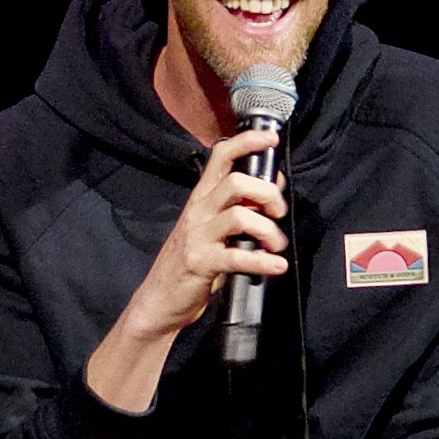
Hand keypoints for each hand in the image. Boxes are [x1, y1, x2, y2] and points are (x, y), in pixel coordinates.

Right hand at [86, 128, 286, 412]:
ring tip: (277, 247)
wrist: (160, 300)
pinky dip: (263, 262)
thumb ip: (241, 205)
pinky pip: (237, 257)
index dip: (247, 142)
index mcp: (201, 199)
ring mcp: (197, 237)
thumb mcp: (215, 228)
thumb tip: (275, 182)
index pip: (221, 157)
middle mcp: (198, 212)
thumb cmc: (192, 261)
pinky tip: (276, 267)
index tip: (270, 138)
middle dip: (268, 195)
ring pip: (240, 216)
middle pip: (236, 182)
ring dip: (269, 231)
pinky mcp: (200, 263)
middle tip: (278, 214)